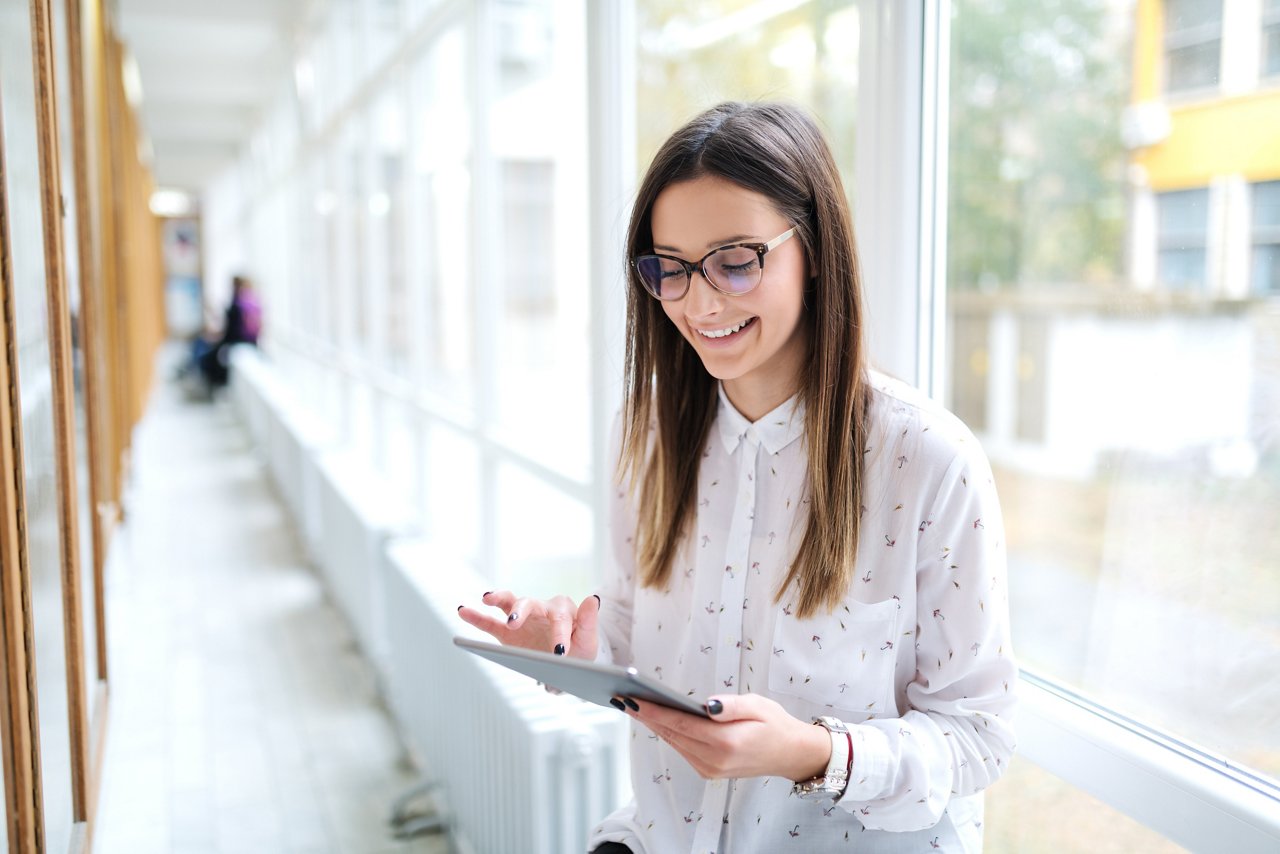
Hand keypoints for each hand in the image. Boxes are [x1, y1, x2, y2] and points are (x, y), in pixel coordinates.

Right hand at [457, 590, 599, 658]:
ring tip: (486, 599)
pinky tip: (463, 611)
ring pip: (508, 603)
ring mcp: (522, 619)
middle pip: (529, 603)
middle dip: (521, 613)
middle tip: (514, 624)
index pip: (559, 619)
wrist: (566, 664)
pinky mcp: (507, 633)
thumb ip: (589, 621)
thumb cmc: (580, 650)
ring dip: (498, 599)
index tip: (559, 652)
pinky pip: (490, 623)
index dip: (559, 634)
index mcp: (562, 610)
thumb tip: (594, 598)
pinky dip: (476, 616)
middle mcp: (540, 608)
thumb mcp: (589, 641)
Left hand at [625, 693, 831, 781]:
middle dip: (646, 715)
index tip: (632, 698)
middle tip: (622, 697)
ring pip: (674, 742)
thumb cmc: (774, 724)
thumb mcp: (758, 706)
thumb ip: (731, 706)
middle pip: (671, 734)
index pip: (680, 724)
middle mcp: (715, 761)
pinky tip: (655, 718)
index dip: (654, 711)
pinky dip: (667, 733)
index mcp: (726, 743)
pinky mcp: (709, 771)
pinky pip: (682, 749)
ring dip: (653, 724)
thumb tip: (706, 705)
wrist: (790, 753)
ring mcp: (710, 769)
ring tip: (632, 704)